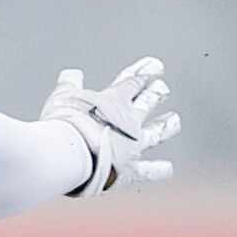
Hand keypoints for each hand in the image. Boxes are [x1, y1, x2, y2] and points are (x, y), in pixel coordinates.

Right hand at [42, 56, 179, 194]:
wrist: (68, 154)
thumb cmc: (63, 124)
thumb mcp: (63, 96)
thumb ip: (69, 84)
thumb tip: (71, 73)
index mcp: (113, 100)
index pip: (132, 81)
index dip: (143, 71)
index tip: (154, 65)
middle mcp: (128, 121)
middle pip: (147, 103)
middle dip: (155, 94)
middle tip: (162, 87)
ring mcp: (132, 145)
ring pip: (155, 133)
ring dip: (166, 126)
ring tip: (174, 121)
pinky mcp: (130, 169)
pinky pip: (148, 171)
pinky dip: (158, 170)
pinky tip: (168, 168)